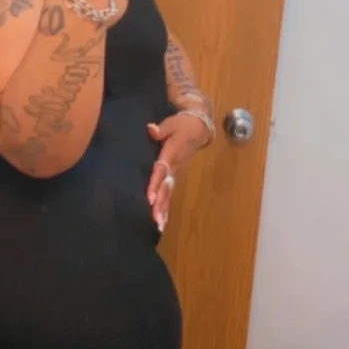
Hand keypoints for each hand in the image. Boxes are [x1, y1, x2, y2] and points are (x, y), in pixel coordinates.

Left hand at [145, 113, 210, 232]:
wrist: (198, 128)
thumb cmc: (181, 125)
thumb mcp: (171, 123)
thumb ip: (161, 129)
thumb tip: (151, 130)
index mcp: (172, 154)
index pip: (162, 170)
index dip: (156, 184)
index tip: (150, 198)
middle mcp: (175, 166)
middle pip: (166, 187)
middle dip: (160, 204)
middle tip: (155, 220)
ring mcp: (176, 172)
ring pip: (169, 193)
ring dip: (163, 209)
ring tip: (159, 225)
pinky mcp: (176, 175)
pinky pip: (170, 192)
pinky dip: (166, 206)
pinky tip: (161, 220)